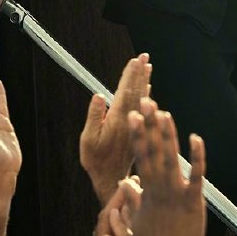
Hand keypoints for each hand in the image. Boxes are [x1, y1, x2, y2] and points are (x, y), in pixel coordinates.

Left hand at [41, 181, 140, 235]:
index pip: (109, 220)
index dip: (118, 201)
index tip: (128, 183)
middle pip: (114, 217)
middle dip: (125, 199)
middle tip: (138, 180)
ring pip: (121, 227)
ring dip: (129, 210)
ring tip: (142, 195)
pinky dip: (132, 229)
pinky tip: (141, 224)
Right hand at [79, 53, 152, 203]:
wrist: (110, 178)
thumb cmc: (96, 159)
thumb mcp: (88, 139)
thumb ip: (95, 116)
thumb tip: (99, 95)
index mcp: (119, 119)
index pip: (126, 91)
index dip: (130, 75)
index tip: (135, 60)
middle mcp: (131, 120)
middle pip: (137, 92)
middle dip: (140, 73)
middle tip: (145, 57)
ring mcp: (136, 125)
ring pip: (142, 99)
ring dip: (144, 82)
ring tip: (148, 68)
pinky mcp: (138, 131)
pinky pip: (144, 110)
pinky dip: (146, 97)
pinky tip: (148, 90)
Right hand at [129, 99, 205, 235]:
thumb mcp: (134, 223)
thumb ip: (131, 201)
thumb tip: (127, 183)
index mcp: (146, 193)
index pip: (140, 157)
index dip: (138, 135)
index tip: (134, 116)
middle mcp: (158, 190)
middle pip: (152, 152)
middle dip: (149, 125)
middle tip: (145, 101)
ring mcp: (175, 196)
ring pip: (171, 159)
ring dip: (168, 135)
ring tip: (164, 113)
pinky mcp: (193, 204)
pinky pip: (196, 176)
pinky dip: (197, 157)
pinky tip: (196, 138)